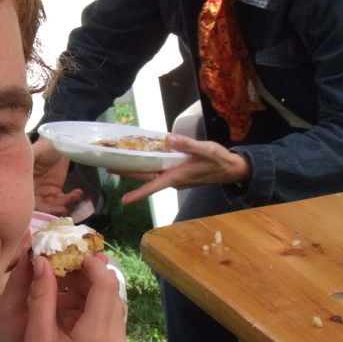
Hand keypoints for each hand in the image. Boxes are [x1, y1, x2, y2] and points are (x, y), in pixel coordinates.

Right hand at [8, 252, 130, 341]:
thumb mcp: (36, 336)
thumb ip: (42, 295)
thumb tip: (41, 260)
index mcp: (97, 339)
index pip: (105, 285)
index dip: (89, 264)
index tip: (70, 254)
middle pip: (113, 295)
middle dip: (90, 278)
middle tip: (64, 268)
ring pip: (115, 309)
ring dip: (93, 295)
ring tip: (64, 290)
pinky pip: (113, 327)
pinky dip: (96, 314)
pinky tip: (72, 314)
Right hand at [32, 136, 77, 215]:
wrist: (57, 142)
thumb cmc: (43, 146)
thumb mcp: (34, 152)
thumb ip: (28, 161)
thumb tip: (20, 167)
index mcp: (24, 185)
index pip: (28, 202)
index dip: (38, 209)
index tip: (49, 208)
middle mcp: (32, 192)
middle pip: (41, 208)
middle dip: (52, 210)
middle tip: (63, 208)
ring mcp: (44, 192)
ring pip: (53, 205)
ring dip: (64, 204)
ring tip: (75, 196)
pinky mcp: (56, 191)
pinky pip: (63, 200)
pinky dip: (71, 199)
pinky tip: (77, 193)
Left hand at [119, 133, 250, 204]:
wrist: (232, 169)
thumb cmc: (219, 161)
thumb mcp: (205, 150)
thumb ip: (187, 145)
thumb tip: (169, 139)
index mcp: (177, 176)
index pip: (153, 186)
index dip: (138, 193)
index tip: (124, 201)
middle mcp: (174, 179)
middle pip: (147, 178)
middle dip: (129, 174)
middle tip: (111, 169)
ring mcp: (176, 177)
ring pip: (153, 174)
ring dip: (138, 170)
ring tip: (122, 162)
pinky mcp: (179, 173)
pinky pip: (161, 170)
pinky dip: (150, 165)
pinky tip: (145, 157)